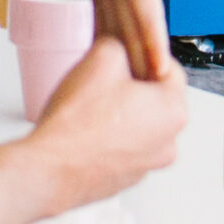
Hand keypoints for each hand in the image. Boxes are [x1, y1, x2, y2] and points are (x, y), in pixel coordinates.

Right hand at [21, 35, 190, 197]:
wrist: (50, 169)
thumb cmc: (77, 124)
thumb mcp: (101, 57)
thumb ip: (120, 44)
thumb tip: (119, 48)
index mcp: (174, 111)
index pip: (168, 69)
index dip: (142, 55)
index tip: (124, 55)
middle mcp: (168, 142)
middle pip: (154, 99)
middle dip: (130, 86)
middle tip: (101, 80)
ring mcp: (147, 166)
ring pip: (138, 124)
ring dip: (119, 112)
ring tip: (89, 106)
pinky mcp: (125, 179)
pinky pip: (122, 148)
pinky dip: (108, 138)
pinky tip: (84, 129)